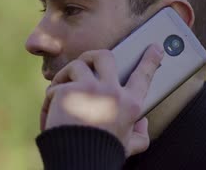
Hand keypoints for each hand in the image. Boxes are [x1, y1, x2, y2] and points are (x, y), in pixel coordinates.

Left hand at [40, 44, 163, 156]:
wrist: (78, 161)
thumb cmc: (102, 153)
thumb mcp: (127, 146)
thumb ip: (139, 135)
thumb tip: (143, 123)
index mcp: (130, 104)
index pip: (143, 76)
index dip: (151, 60)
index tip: (155, 47)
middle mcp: (112, 92)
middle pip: (105, 56)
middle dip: (92, 56)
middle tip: (85, 64)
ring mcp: (89, 89)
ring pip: (77, 65)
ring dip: (65, 76)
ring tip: (59, 91)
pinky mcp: (67, 92)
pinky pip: (56, 86)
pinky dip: (51, 98)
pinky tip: (50, 113)